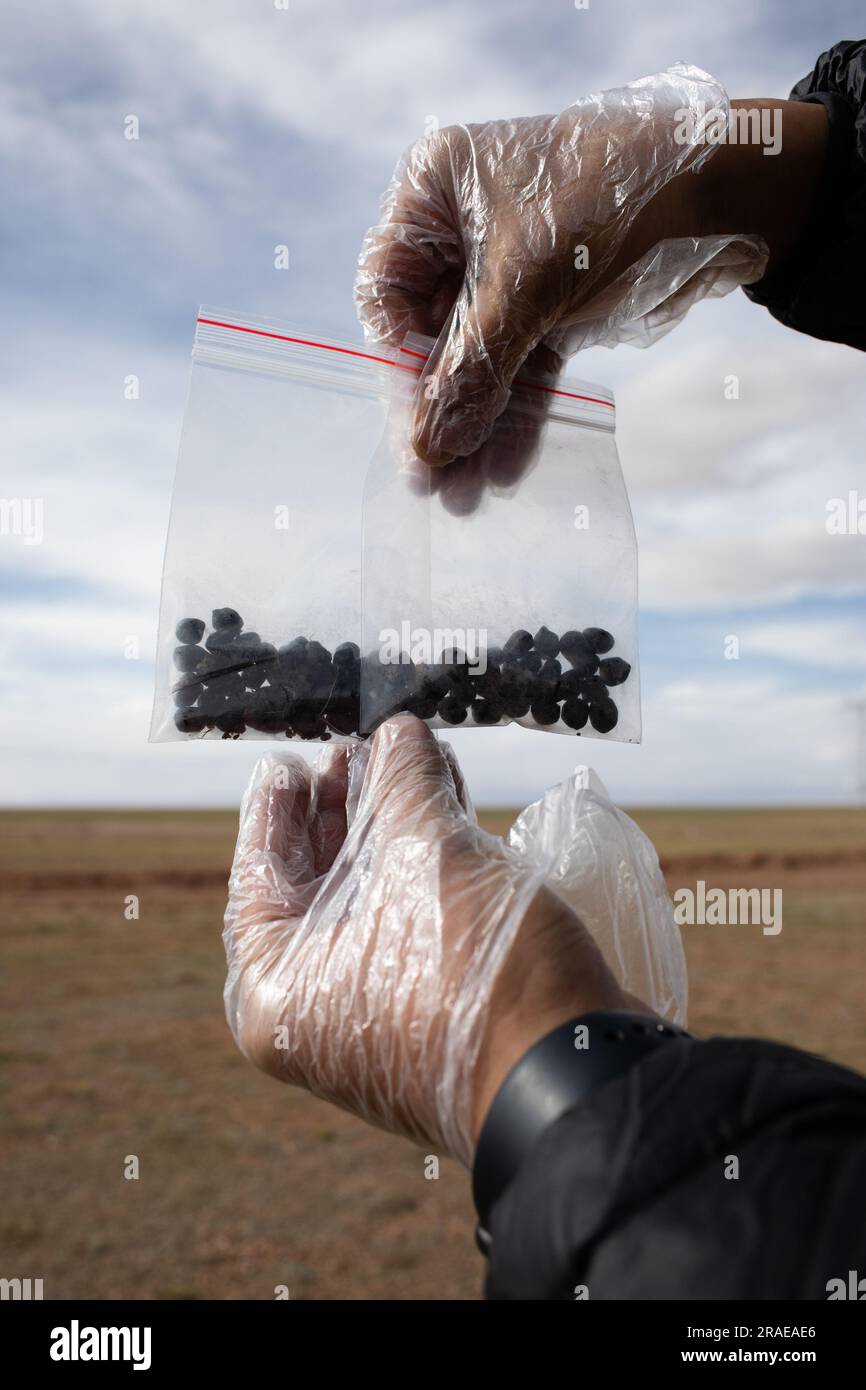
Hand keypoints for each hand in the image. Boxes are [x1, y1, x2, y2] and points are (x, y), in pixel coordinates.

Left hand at [222, 715, 641, 1164]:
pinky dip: (427, 863)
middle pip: (316, 888)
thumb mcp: (425, 854)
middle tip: (351, 750)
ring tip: (405, 762)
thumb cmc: (472, 967)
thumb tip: (397, 731)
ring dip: (390, 829)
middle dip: (340, 812)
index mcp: (278, 992)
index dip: (275, 808)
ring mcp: (378, 1019)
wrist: (576, 1073)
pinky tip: (447, 806)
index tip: (287, 760)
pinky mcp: (437, 1013)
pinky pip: (414, 922)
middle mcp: (317, 1013)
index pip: (259, 878)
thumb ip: (400, 782)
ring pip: (372, 902)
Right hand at [355, 65, 762, 466]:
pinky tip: (508, 467)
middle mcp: (460, 229)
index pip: (386, 294)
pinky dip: (517, 412)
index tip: (410, 432)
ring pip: (478, 360)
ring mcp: (506, 268)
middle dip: (438, 414)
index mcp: (431, 193)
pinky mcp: (551, 302)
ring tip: (468, 498)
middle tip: (431, 486)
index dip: (397, 367)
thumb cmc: (604, 201)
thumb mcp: (522, 288)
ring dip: (475, 427)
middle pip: (431, 336)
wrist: (721, 187)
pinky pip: (522, 364)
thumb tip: (428, 451)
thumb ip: (471, 372)